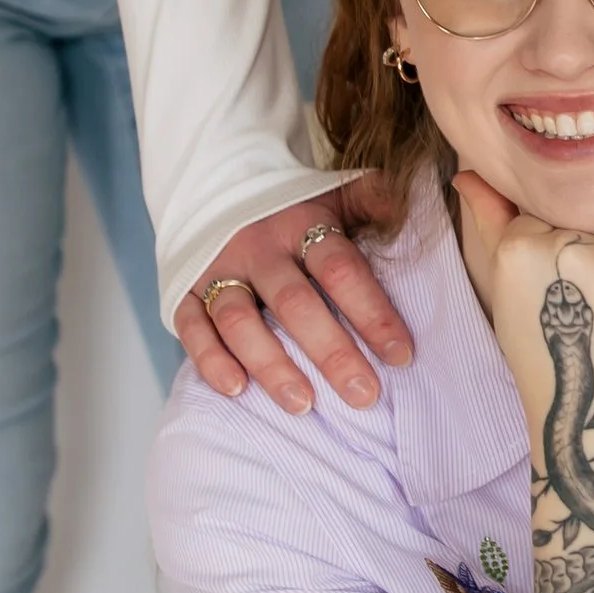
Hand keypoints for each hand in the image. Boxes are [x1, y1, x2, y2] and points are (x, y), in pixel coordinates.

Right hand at [174, 179, 413, 415]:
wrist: (210, 188)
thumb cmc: (290, 209)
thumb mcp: (333, 195)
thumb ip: (372, 200)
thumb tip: (410, 207)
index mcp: (301, 225)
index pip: (340, 269)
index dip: (372, 312)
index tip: (401, 355)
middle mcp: (258, 249)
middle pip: (295, 302)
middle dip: (331, 351)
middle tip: (363, 394)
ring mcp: (216, 271)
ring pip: (240, 320)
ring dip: (271, 364)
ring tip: (303, 404)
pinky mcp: (183, 291)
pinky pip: (192, 328)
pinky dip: (211, 360)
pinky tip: (237, 390)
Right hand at [452, 174, 593, 479]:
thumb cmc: (548, 355)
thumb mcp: (507, 290)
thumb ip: (491, 222)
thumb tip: (469, 173)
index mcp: (518, 248)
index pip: (548, 215)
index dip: (558, 258)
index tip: (555, 299)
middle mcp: (566, 247)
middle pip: (589, 220)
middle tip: (588, 314)